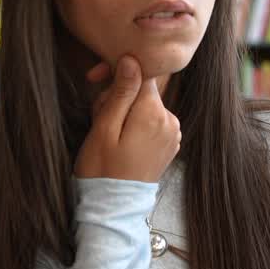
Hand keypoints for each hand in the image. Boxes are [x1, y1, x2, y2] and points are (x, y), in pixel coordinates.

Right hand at [74, 55, 180, 182]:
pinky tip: (119, 139)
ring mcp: (173, 133)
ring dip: (124, 110)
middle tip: (97, 116)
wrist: (113, 208)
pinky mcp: (169, 143)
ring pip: (145, 104)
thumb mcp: (104, 128)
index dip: (118, 71)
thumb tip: (133, 60)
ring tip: (106, 131)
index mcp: (154, 113)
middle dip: (118, 96)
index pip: (142, 72)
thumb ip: (121, 92)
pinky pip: (151, 120)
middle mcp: (170, 120)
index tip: (96, 78)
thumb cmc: (102, 169)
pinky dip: (134, 123)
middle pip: (143, 89)